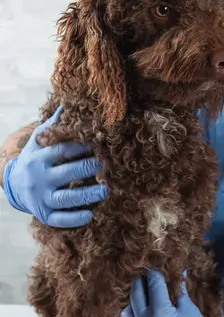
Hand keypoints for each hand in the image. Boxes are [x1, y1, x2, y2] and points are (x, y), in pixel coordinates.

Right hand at [2, 106, 106, 226]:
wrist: (14, 185)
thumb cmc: (36, 158)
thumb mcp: (39, 141)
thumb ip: (54, 126)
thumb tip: (69, 103)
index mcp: (40, 157)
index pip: (62, 150)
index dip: (82, 146)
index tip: (101, 141)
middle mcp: (39, 178)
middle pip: (66, 173)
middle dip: (89, 168)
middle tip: (110, 164)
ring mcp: (41, 198)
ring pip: (65, 198)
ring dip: (87, 195)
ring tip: (106, 191)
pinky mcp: (43, 214)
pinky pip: (59, 219)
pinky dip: (74, 219)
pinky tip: (90, 215)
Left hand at [121, 269, 202, 316]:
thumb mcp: (190, 311)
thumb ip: (181, 292)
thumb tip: (180, 273)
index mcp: (159, 309)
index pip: (154, 282)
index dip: (155, 271)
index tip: (156, 264)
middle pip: (136, 291)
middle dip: (141, 279)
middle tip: (146, 272)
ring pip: (126, 308)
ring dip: (133, 297)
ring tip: (141, 290)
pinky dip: (130, 312)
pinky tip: (137, 308)